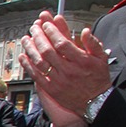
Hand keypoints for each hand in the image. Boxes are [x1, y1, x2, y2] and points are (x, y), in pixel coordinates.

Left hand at [21, 12, 110, 126]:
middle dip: (39, 37)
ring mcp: (58, 80)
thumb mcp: (102, 58)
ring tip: (26, 38)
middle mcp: (69, 70)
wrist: (95, 102)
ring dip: (30, 49)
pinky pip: (36, 75)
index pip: (63, 43)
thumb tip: (85, 31)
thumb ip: (94, 43)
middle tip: (34, 28)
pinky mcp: (51, 89)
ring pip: (39, 62)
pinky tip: (23, 55)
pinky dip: (28, 65)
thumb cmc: (98, 78)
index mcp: (82, 61)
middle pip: (48, 51)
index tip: (47, 24)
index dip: (52, 32)